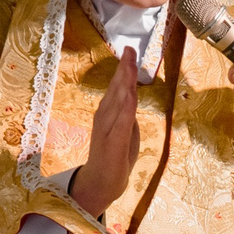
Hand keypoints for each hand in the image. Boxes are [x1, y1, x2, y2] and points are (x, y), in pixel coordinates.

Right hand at [71, 52, 140, 217]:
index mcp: (107, 113)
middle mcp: (105, 117)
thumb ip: (127, 115)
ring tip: (129, 63)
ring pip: (119, 100)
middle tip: (130, 49)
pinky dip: (126, 105)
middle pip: (116, 88)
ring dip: (124, 81)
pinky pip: (122, 121)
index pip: (116, 87)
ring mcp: (107, 129)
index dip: (123, 68)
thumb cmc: (114, 157)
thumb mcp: (124, 131)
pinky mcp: (113, 142)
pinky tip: (130, 93)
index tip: (129, 51)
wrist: (102, 184)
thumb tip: (130, 97)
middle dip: (123, 68)